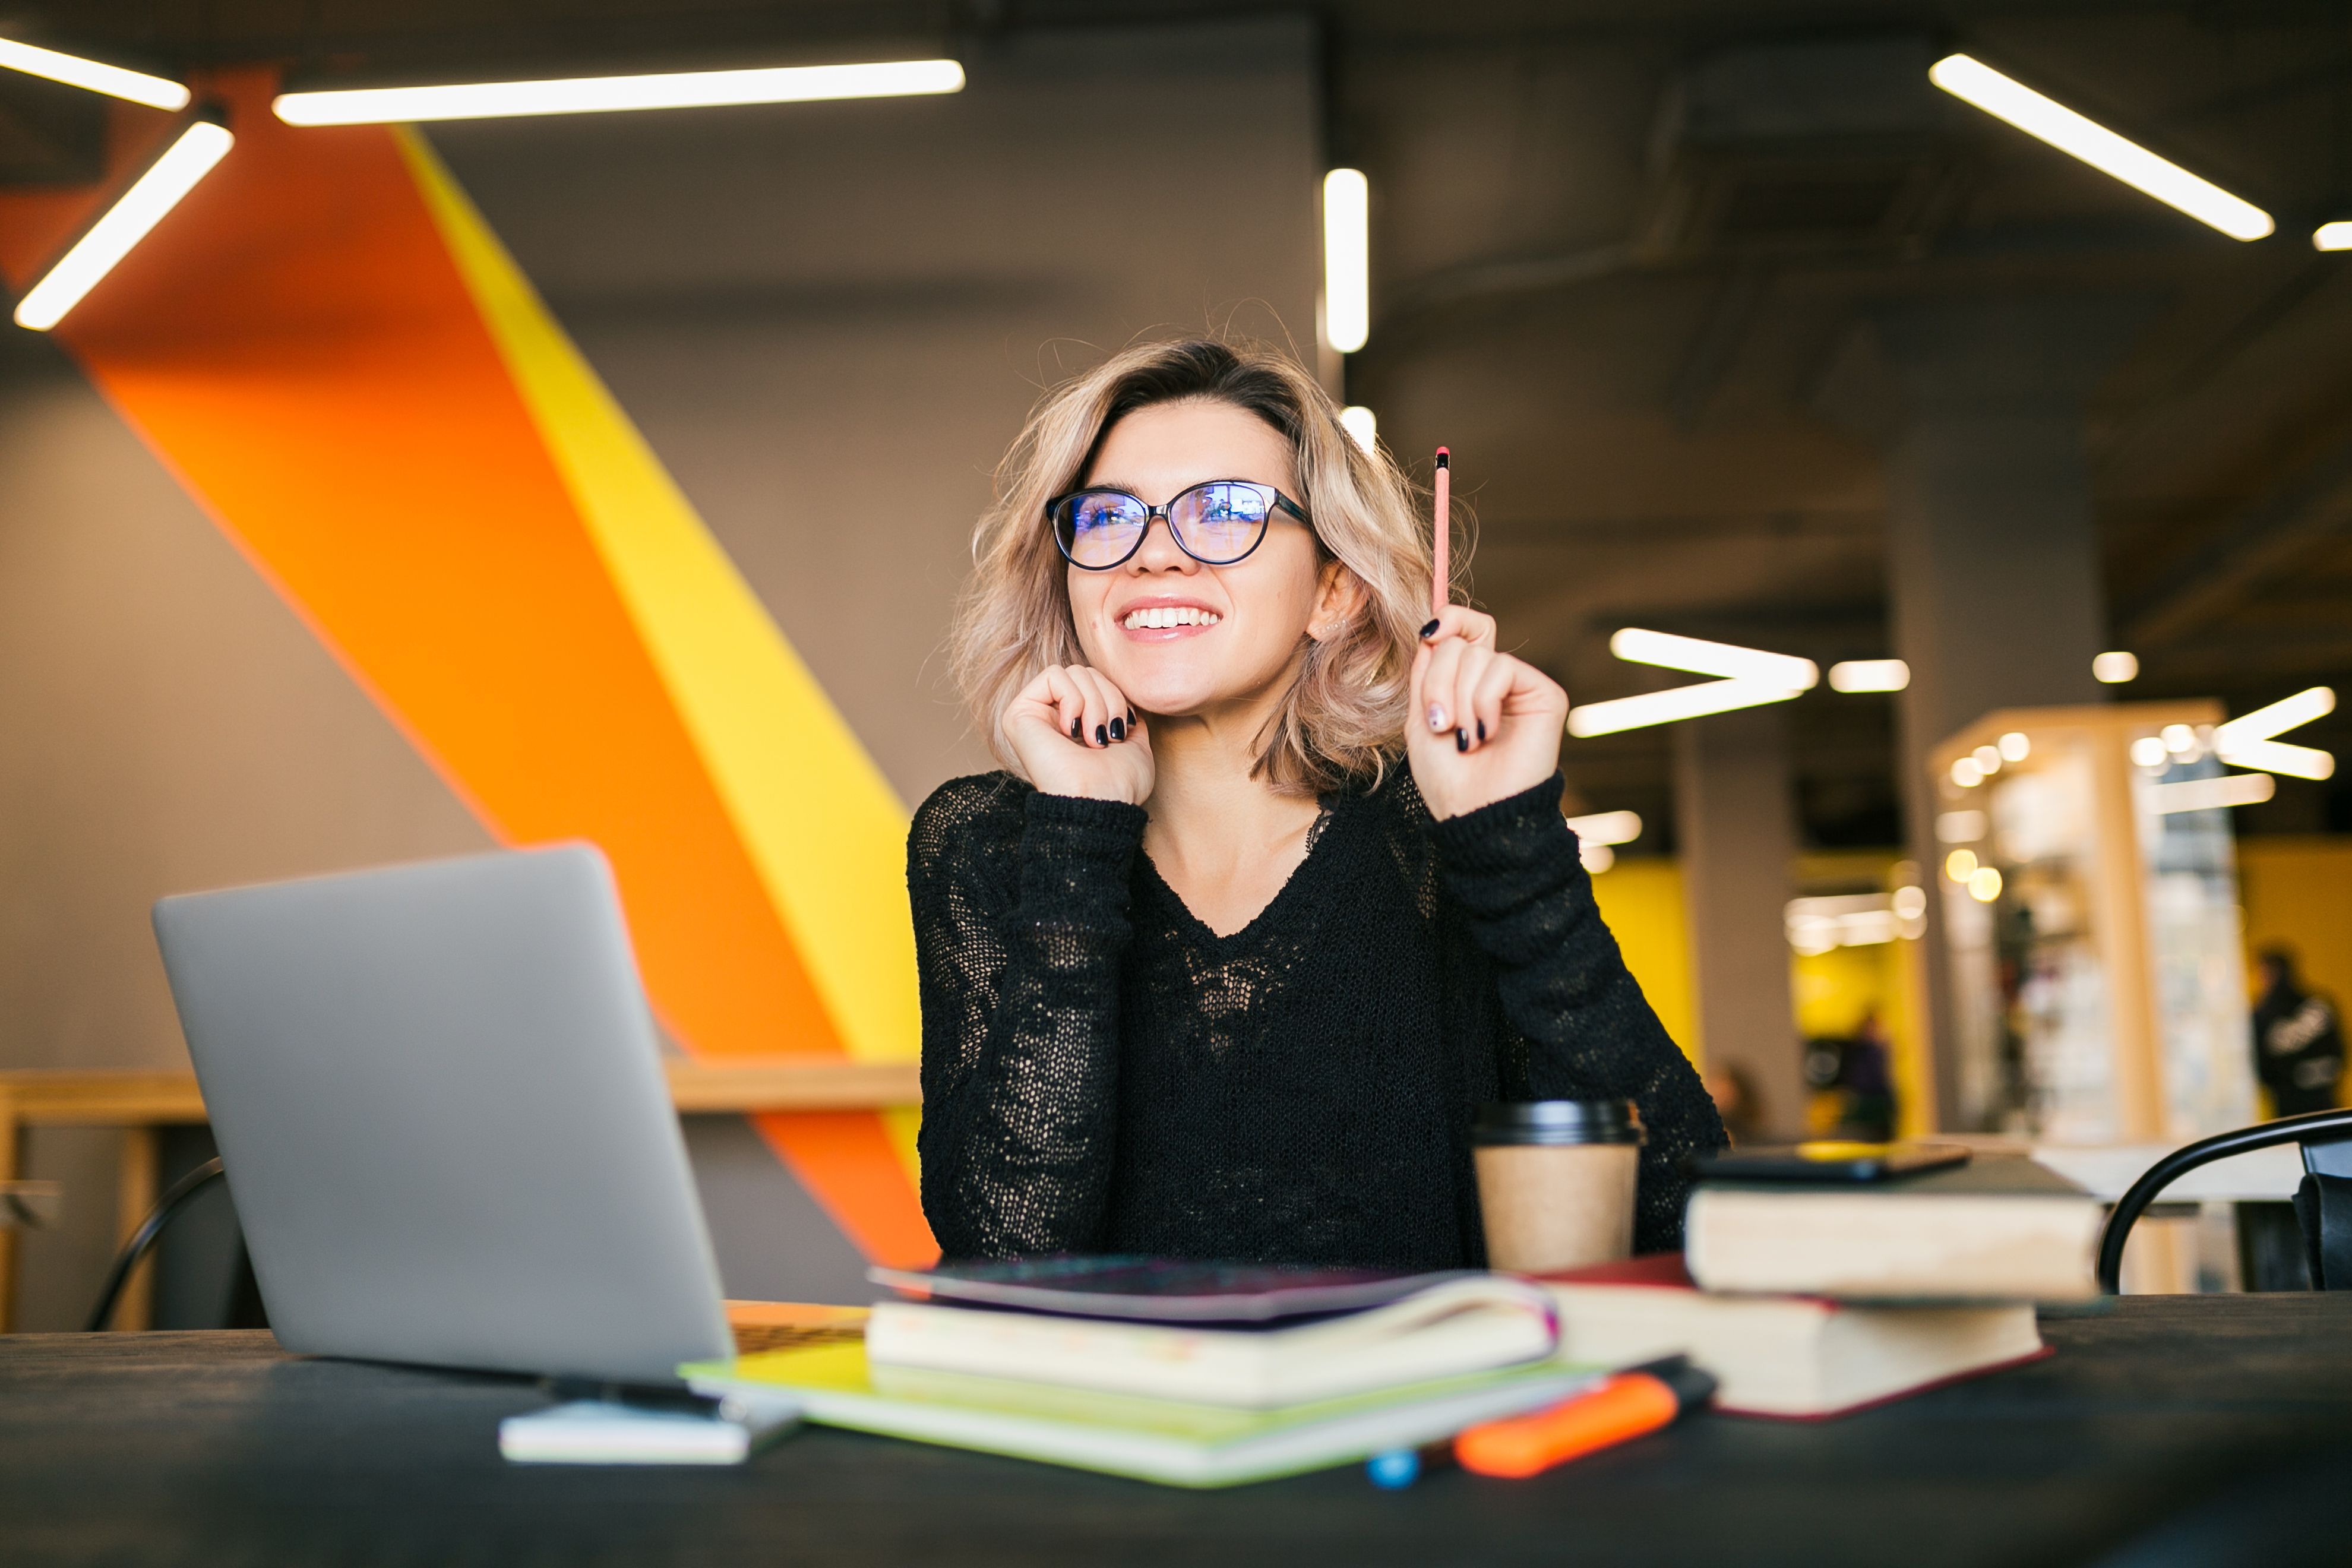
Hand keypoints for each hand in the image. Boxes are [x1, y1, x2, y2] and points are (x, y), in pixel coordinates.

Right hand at [1003, 664, 1154, 805]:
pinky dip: (1073, 700)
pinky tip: (1071, 731)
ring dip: (1094, 703)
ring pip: (1073, 672)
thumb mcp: (1135, 744)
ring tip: (1093, 738)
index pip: (1098, 680)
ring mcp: (1033, 715)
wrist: (1102, 801)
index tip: (1122, 731)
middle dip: (1108, 699)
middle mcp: (1050, 718)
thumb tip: (1127, 700)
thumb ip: (1127, 717)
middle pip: (1086, 672)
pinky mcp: (1018, 713)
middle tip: (1107, 735)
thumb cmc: (1120, 783)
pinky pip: (1053, 676)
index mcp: (1074, 724)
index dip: (1117, 698)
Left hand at [1406, 607, 1567, 820]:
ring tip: (1464, 738)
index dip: (1448, 620)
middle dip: (1437, 683)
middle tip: (1440, 724)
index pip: (1464, 627)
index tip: (1428, 634)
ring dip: (1458, 700)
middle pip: (1461, 642)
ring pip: (1478, 655)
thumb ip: (1427, 671)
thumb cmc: (1447, 776)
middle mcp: (1496, 679)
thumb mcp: (1421, 717)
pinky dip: (1483, 702)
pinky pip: (1503, 668)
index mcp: (1468, 681)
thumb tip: (1434, 627)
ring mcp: (1521, 685)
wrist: (1475, 813)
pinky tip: (1485, 734)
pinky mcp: (1545, 694)